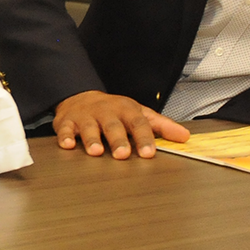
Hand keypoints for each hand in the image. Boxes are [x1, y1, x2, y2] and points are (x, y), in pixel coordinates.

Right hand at [54, 90, 189, 158]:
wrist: (80, 96)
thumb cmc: (113, 110)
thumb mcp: (138, 112)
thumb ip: (161, 125)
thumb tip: (184, 137)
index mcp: (125, 110)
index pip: (137, 123)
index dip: (144, 138)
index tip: (149, 153)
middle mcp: (105, 112)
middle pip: (112, 126)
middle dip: (117, 139)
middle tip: (123, 154)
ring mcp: (85, 116)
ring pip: (88, 127)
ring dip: (92, 139)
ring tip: (96, 151)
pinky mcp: (67, 122)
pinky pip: (65, 129)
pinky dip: (65, 136)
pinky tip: (68, 145)